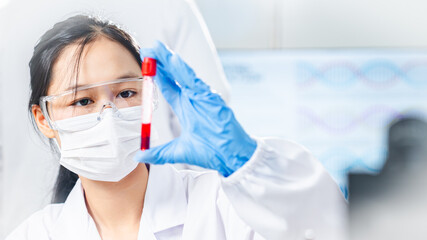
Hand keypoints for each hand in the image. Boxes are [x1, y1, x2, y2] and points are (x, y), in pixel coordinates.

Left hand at [134, 41, 256, 176]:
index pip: (168, 86)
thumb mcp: (178, 152)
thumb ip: (159, 153)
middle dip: (160, 62)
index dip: (156, 75)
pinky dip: (183, 69)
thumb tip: (139, 156)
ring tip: (156, 48)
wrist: (231, 157)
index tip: (145, 63)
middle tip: (148, 48)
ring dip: (169, 60)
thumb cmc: (212, 152)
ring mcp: (202, 96)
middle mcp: (193, 98)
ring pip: (182, 73)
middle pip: (173, 75)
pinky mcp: (210, 97)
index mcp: (186, 107)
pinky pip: (194, 80)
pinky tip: (172, 59)